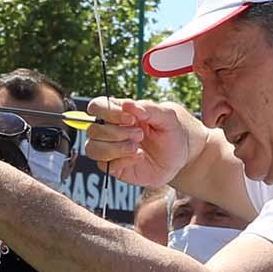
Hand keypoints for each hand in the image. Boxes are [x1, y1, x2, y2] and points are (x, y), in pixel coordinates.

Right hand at [78, 97, 206, 191]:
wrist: (180, 156)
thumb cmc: (171, 132)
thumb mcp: (167, 117)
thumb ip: (148, 108)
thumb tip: (127, 104)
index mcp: (118, 113)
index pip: (96, 106)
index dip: (108, 112)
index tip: (130, 118)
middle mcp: (110, 130)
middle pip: (92, 129)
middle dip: (117, 132)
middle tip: (140, 134)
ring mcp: (110, 150)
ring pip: (92, 148)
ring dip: (114, 147)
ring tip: (137, 147)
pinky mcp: (115, 167)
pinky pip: (105, 165)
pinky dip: (122, 160)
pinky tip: (139, 156)